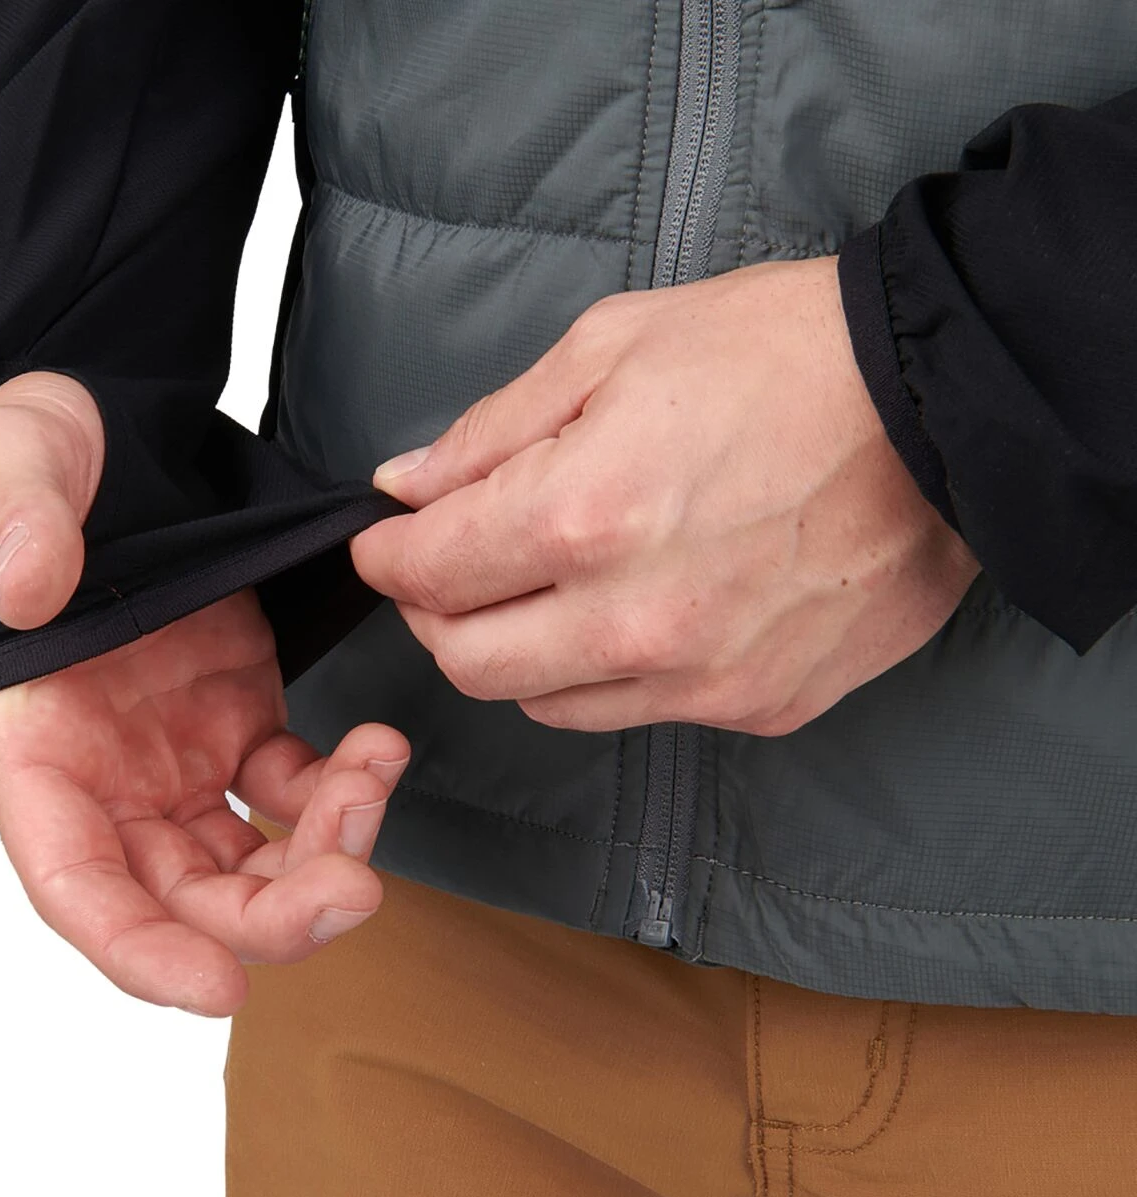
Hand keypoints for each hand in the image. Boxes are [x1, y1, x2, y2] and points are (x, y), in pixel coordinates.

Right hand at [0, 373, 409, 1014]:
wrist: (120, 442)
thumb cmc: (50, 455)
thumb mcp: (19, 458)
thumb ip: (16, 514)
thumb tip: (30, 585)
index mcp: (33, 740)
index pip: (71, 878)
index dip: (135, 948)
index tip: (216, 985)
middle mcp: (105, 773)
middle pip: (180, 895)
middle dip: (268, 915)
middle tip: (354, 891)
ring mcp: (176, 756)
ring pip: (249, 857)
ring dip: (324, 849)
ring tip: (377, 777)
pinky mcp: (237, 721)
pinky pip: (295, 788)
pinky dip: (345, 788)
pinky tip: (380, 747)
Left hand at [351, 259, 979, 734]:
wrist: (944, 406)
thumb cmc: (783, 354)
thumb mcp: (613, 346)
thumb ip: (493, 428)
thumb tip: (409, 485)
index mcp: (585, 513)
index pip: (429, 572)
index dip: (388, 556)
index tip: (389, 540)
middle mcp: (636, 618)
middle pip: (470, 663)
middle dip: (434, 614)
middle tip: (446, 570)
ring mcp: (703, 676)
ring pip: (546, 703)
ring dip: (515, 652)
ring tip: (538, 590)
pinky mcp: (758, 704)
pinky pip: (639, 714)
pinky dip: (604, 673)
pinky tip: (630, 616)